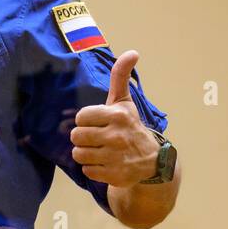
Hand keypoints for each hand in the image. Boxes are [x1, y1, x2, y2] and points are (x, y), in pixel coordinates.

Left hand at [70, 50, 161, 187]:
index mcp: (118, 116)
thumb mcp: (124, 102)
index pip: (81, 117)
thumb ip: (121, 77)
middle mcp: (117, 136)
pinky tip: (106, 164)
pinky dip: (93, 169)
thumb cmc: (130, 126)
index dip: (86, 121)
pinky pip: (86, 171)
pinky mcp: (115, 175)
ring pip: (78, 154)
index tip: (98, 123)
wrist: (152, 161)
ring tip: (101, 151)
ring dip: (86, 154)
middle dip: (83, 138)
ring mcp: (116, 157)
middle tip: (98, 139)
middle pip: (76, 136)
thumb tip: (132, 52)